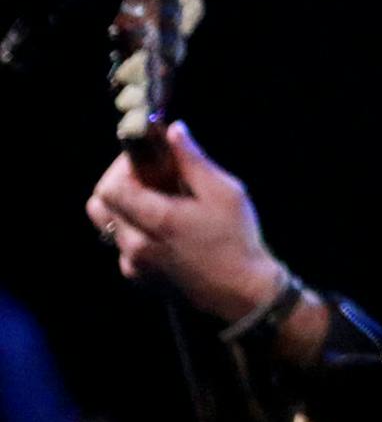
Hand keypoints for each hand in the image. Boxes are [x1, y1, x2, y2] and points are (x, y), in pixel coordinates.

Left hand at [86, 121, 283, 323]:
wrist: (241, 291)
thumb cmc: (237, 238)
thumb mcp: (224, 191)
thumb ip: (193, 161)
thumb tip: (172, 130)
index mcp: (155, 220)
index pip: (110, 187)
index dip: (123, 166)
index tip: (149, 157)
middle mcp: (135, 245)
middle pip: (99, 205)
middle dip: (118, 183)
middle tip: (151, 175)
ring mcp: (134, 264)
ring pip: (110, 224)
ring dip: (127, 205)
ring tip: (163, 200)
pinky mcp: (138, 276)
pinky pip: (123, 244)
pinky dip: (136, 228)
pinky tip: (168, 227)